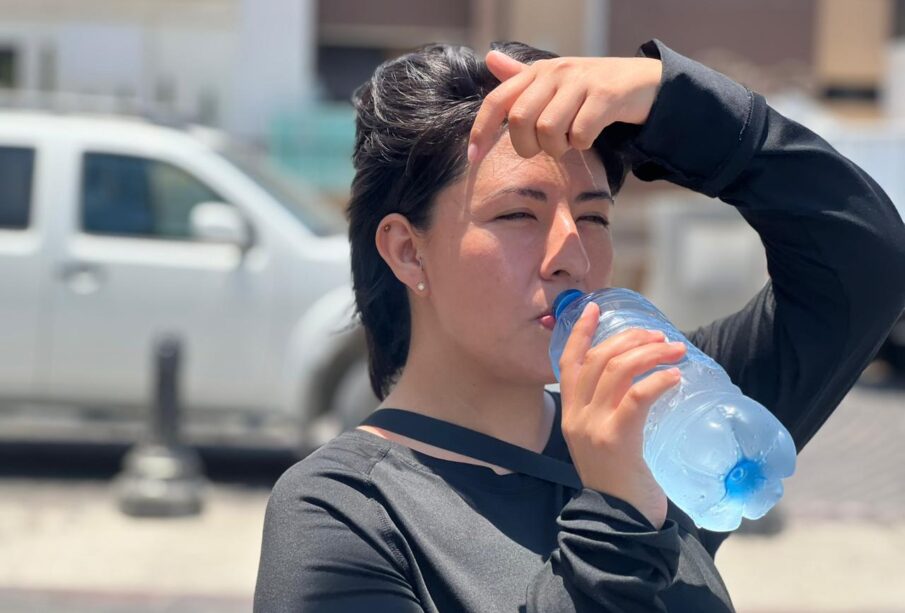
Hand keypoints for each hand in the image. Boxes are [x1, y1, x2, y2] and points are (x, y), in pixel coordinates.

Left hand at [468, 51, 661, 162]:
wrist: (644, 83)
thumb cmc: (591, 90)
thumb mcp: (555, 83)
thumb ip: (522, 79)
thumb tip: (489, 59)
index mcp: (537, 72)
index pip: (497, 100)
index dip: (481, 130)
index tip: (473, 157)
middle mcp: (555, 72)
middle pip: (520, 120)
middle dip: (528, 146)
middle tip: (545, 149)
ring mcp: (581, 82)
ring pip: (549, 129)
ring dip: (558, 147)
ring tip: (570, 142)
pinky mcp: (605, 95)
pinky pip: (580, 133)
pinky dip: (582, 144)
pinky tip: (590, 137)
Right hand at [558, 302, 685, 529]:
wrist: (621, 524)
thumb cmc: (622, 484)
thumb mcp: (607, 441)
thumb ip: (612, 413)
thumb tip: (641, 382)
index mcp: (571, 415)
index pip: (568, 362)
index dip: (580, 332)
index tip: (596, 308)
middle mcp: (576, 417)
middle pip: (597, 359)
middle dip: (630, 339)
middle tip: (659, 336)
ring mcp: (593, 427)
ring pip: (616, 371)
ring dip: (650, 353)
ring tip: (676, 350)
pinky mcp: (616, 439)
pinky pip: (635, 396)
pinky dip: (657, 380)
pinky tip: (675, 376)